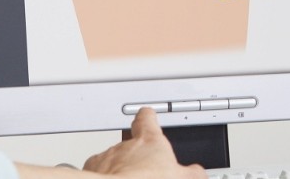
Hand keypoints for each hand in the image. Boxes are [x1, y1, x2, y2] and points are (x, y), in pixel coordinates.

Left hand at [81, 108, 206, 177]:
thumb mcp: (180, 178)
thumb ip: (192, 173)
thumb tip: (198, 174)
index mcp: (149, 140)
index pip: (147, 118)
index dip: (148, 117)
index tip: (149, 116)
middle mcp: (125, 145)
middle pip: (130, 144)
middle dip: (135, 156)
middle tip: (144, 170)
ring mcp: (106, 158)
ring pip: (113, 159)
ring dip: (119, 169)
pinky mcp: (91, 171)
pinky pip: (97, 172)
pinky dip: (103, 178)